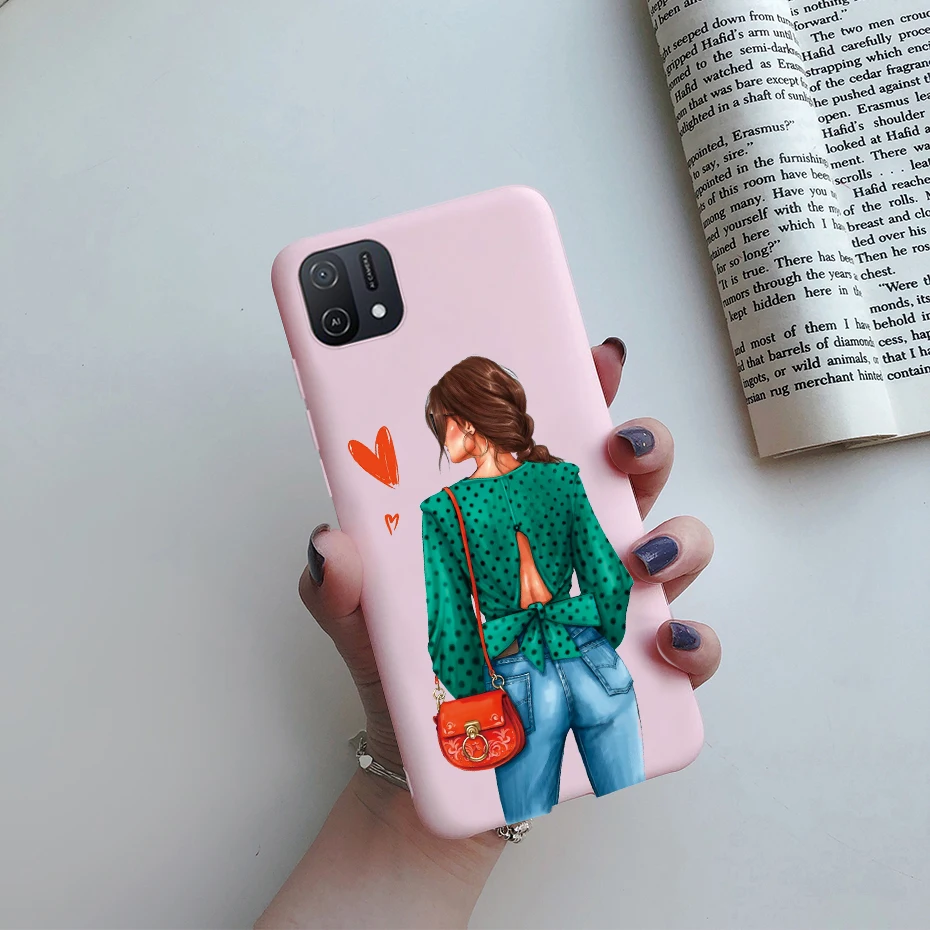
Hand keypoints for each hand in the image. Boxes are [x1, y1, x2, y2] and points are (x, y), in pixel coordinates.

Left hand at [298, 339, 719, 771]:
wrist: (438, 770)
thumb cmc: (413, 677)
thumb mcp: (363, 622)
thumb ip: (339, 584)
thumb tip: (328, 545)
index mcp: (516, 515)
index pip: (555, 437)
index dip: (580, 387)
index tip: (591, 354)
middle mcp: (575, 547)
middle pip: (631, 476)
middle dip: (643, 443)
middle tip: (620, 444)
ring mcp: (614, 606)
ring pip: (676, 548)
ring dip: (678, 536)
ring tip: (640, 556)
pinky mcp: (636, 671)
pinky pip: (687, 649)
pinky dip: (693, 641)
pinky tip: (667, 643)